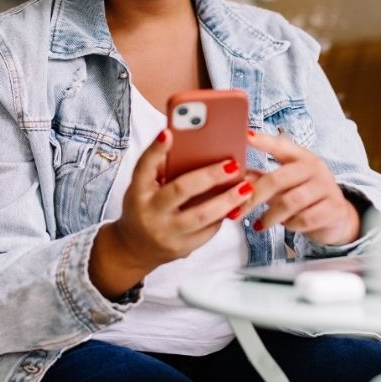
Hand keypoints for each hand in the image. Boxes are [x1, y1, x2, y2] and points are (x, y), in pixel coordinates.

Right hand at [89, 129, 254, 297]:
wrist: (134, 248)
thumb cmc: (143, 207)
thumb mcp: (143, 187)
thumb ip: (160, 169)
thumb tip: (191, 146)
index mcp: (137, 191)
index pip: (144, 167)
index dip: (156, 150)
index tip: (169, 132)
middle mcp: (149, 212)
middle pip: (180, 190)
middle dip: (209, 176)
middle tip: (233, 165)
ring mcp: (166, 233)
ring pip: (201, 215)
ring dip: (227, 200)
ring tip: (245, 186)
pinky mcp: (181, 248)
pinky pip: (207, 231)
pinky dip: (223, 216)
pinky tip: (236, 204)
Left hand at [234, 131, 359, 246]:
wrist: (337, 217)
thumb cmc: (303, 196)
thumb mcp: (284, 184)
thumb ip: (260, 178)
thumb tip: (232, 174)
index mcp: (300, 156)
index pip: (279, 145)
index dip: (262, 141)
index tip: (244, 136)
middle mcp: (314, 167)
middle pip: (277, 179)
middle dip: (253, 197)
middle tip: (236, 212)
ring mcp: (326, 187)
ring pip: (290, 202)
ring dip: (271, 216)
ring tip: (261, 224)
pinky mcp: (333, 208)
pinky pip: (305, 219)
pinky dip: (291, 225)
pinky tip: (286, 226)